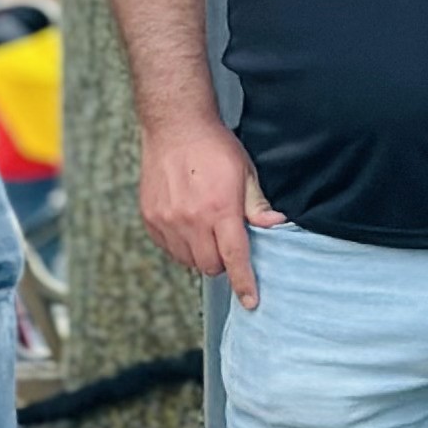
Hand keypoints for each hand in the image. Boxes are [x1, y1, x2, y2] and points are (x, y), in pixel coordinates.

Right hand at [137, 116, 283, 308]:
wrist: (175, 125)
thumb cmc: (214, 147)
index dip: (245, 283)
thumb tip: (277, 226)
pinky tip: (187, 222)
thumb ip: (257, 205)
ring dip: (201, 253)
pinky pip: (169, 249)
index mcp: (220, 209)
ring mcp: (168, 220)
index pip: (235, 258)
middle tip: (226, 237)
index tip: (251, 301)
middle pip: (211, 266)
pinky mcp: (151, 218)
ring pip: (189, 261)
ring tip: (205, 226)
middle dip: (223, 260)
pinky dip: (181, 245)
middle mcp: (191, 219)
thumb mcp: (245, 172)